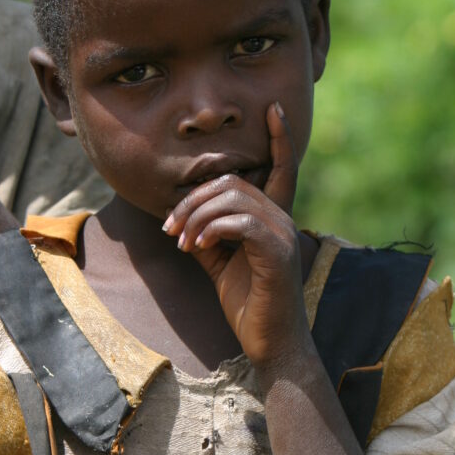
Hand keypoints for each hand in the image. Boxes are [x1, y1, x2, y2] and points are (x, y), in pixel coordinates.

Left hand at [163, 102, 311, 367]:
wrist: (271, 345)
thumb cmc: (249, 305)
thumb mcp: (220, 263)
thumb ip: (207, 235)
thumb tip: (181, 217)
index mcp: (274, 219)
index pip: (282, 168)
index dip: (280, 137)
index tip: (273, 108)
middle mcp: (284, 220)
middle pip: (234, 181)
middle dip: (193, 198)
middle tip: (170, 226)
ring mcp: (283, 235)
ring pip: (234, 197)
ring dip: (196, 215)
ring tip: (180, 240)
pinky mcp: (277, 254)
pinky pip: (240, 223)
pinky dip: (210, 229)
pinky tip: (195, 247)